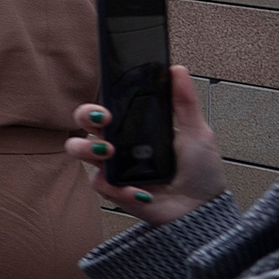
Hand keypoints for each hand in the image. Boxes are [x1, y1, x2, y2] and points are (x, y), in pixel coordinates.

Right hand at [68, 65, 221, 222]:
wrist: (201, 208)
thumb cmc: (200, 172)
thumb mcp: (197, 132)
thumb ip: (185, 102)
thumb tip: (178, 70)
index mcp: (134, 127)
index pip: (107, 108)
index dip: (99, 102)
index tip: (109, 105)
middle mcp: (118, 144)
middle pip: (83, 123)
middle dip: (86, 116)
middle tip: (105, 122)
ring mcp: (113, 167)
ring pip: (78, 150)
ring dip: (87, 148)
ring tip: (109, 153)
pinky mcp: (113, 190)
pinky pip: (101, 183)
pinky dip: (121, 188)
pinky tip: (142, 192)